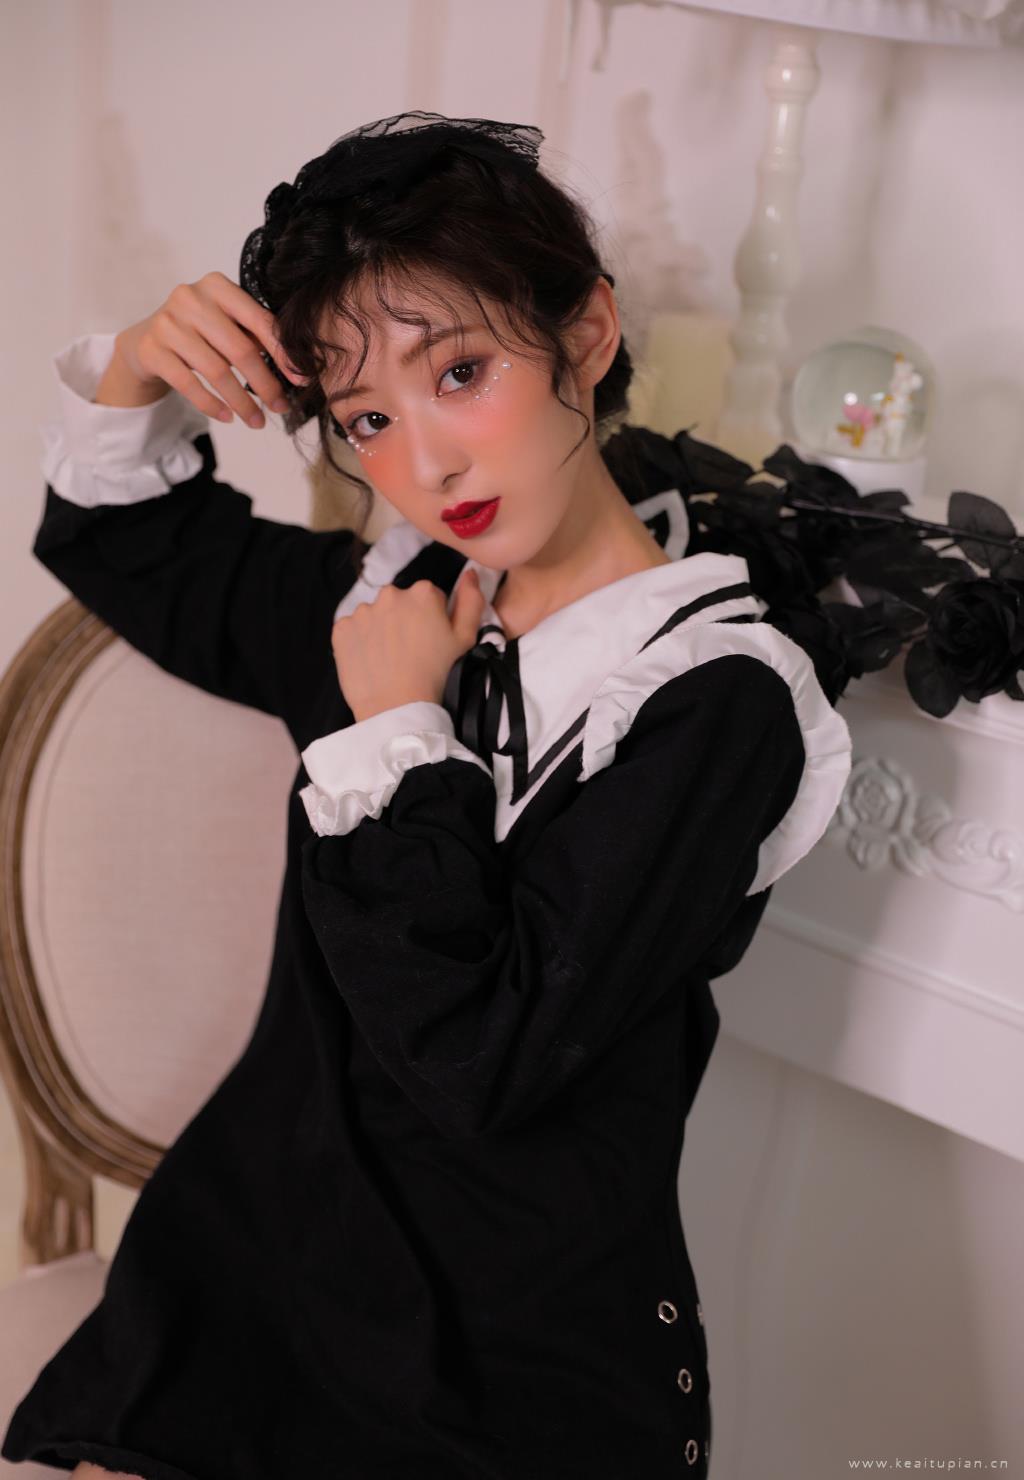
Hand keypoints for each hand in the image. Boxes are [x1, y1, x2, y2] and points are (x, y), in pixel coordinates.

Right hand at [113, 271, 311, 427]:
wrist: (146, 341)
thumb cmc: (199, 333)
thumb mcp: (226, 325)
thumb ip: (256, 336)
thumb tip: (298, 370)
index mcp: (217, 286)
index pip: (260, 321)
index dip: (284, 354)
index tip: (302, 381)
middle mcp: (190, 298)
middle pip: (240, 349)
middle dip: (265, 384)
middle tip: (280, 407)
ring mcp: (168, 323)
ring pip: (216, 371)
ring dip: (242, 402)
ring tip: (257, 421)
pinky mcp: (152, 349)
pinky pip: (189, 384)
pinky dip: (211, 405)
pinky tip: (227, 417)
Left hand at [333, 568, 486, 722]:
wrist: (396, 706)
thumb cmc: (436, 674)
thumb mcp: (465, 638)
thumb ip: (471, 601)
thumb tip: (469, 574)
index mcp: (422, 592)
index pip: (429, 597)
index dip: (432, 619)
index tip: (430, 640)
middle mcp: (390, 594)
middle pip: (399, 603)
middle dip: (404, 620)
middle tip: (410, 651)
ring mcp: (362, 611)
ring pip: (374, 615)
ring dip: (381, 630)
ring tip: (389, 659)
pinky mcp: (341, 629)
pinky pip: (352, 630)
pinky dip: (359, 642)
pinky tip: (371, 660)